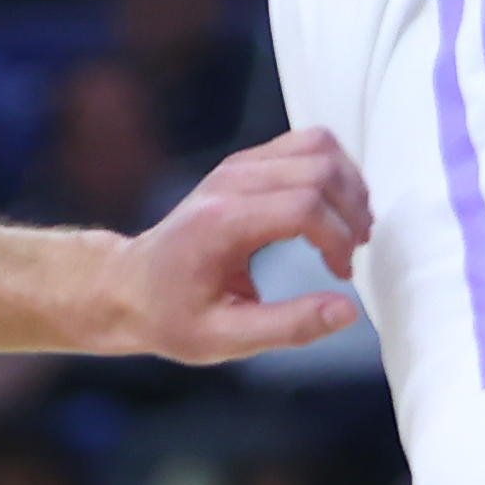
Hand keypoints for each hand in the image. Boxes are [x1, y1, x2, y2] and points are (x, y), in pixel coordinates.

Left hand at [85, 126, 371, 363]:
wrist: (132, 285)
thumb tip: (347, 311)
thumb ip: (288, 327)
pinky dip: (331, 170)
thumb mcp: (226, 339)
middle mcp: (233, 181)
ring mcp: (238, 165)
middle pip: (319, 168)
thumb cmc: (173, 316)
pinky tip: (331, 209)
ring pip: (317, 144)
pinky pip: (303, 144)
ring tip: (350, 229)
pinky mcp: (245, 162)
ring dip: (347, 183)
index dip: (338, 237)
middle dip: (352, 209)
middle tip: (353, 253)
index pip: (305, 205)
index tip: (342, 274)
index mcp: (224, 222)